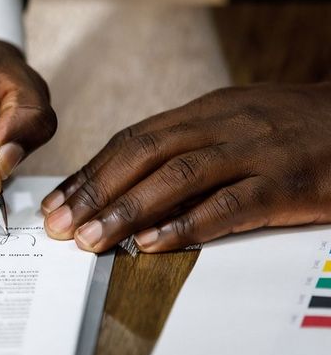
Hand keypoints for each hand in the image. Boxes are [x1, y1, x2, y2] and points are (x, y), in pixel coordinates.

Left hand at [41, 82, 330, 252]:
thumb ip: (187, 145)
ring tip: (93, 238)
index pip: (133, 140)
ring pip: (177, 177)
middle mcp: (223, 124)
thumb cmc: (295, 126)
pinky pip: (229, 204)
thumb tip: (131, 182)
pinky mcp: (286, 182)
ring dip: (128, 210)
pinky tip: (154, 244)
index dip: (92, 171)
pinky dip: (187, 225)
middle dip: (95, 191)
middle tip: (61, 224)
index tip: (60, 200)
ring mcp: (255, 151)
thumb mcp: (235, 121)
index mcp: (205, 110)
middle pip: (144, 154)